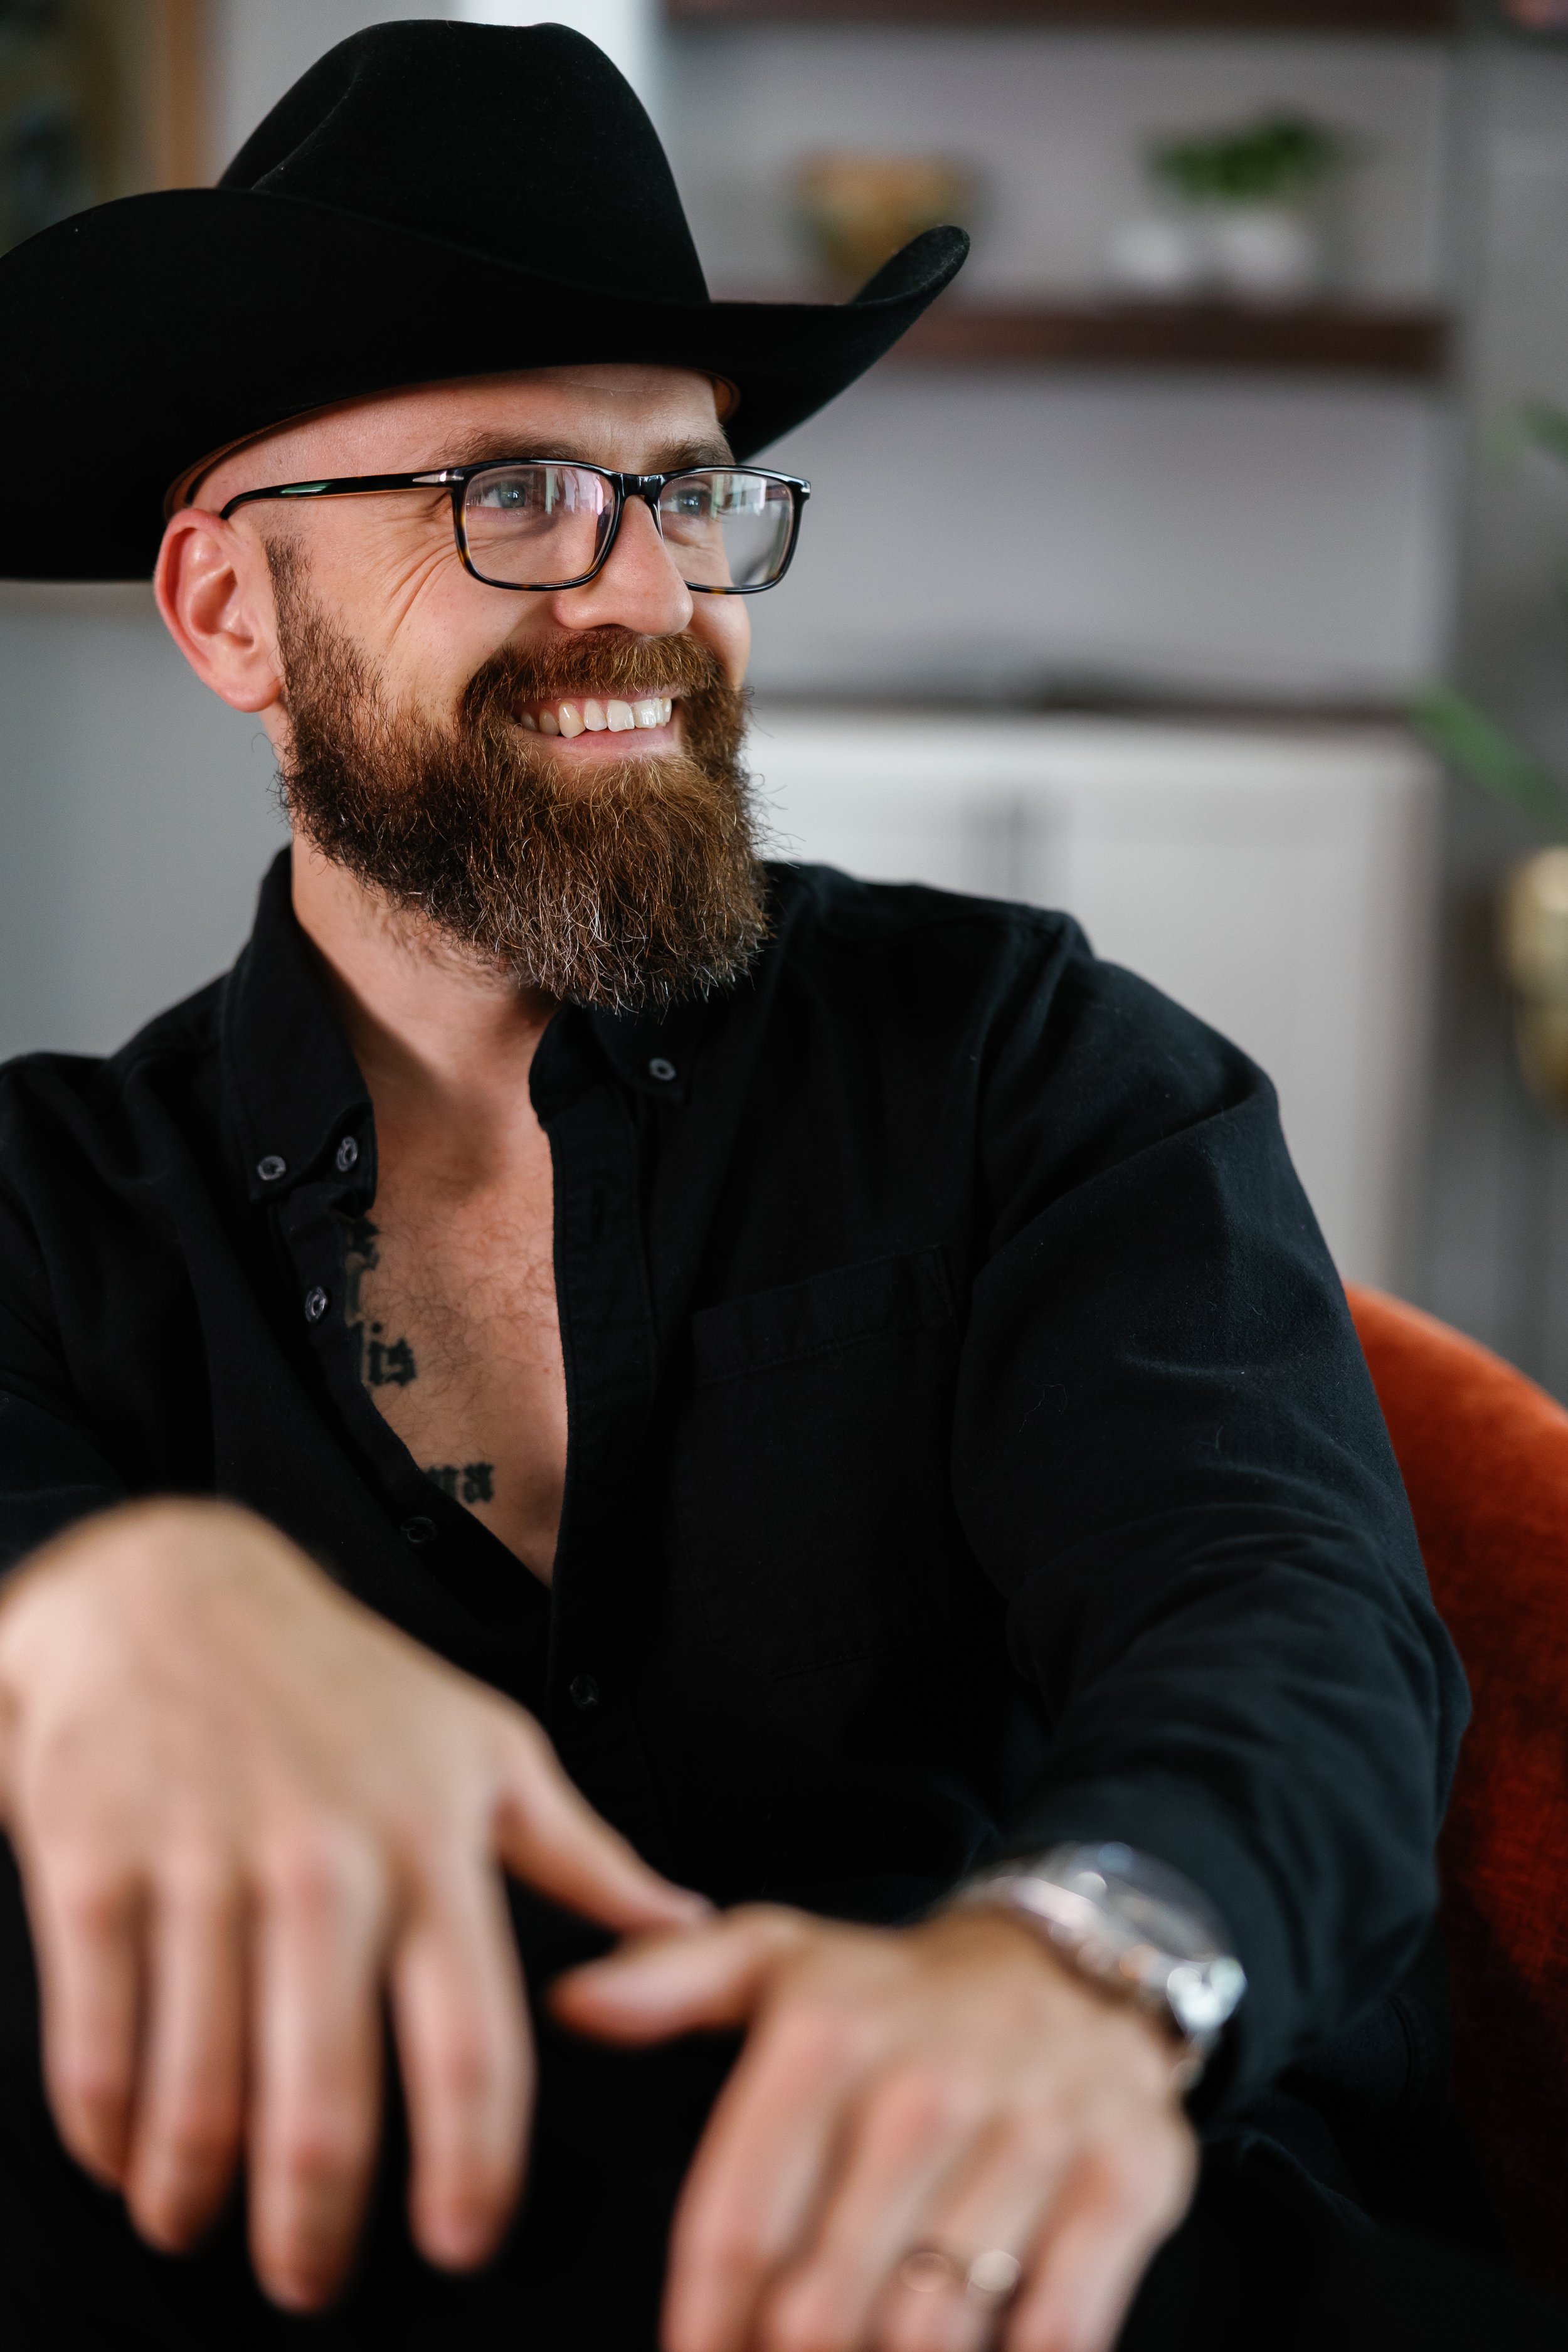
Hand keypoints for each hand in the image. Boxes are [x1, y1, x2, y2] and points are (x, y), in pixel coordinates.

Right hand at [0, 1499, 703, 2309]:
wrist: (170, 1592)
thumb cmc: (346, 1684)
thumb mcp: (486, 1747)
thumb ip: (584, 1854)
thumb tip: (686, 1925)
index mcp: (433, 1846)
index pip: (474, 2048)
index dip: (473, 2173)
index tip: (463, 2245)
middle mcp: (325, 1867)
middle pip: (324, 2107)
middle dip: (317, 2232)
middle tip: (314, 2284)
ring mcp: (204, 1869)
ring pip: (199, 2097)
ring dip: (195, 2195)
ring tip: (202, 2227)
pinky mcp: (96, 1867)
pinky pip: (96, 2045)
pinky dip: (105, 2131)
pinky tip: (124, 2159)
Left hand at [554, 1905, 1196, 2351]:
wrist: (1077, 1964)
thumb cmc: (901, 1991)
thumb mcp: (780, 1956)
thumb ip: (666, 1979)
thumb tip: (572, 2000)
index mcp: (826, 2035)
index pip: (735, 2226)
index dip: (703, 2328)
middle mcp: (924, 2085)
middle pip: (823, 2303)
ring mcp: (1030, 2135)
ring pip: (929, 2332)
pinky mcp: (1121, 2180)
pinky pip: (1054, 2331)